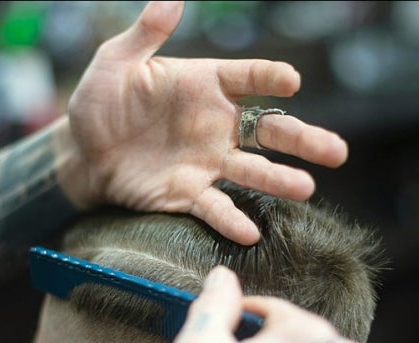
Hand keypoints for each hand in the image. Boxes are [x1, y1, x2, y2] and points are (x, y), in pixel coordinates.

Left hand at [67, 1, 348, 245]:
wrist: (82, 153)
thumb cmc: (100, 101)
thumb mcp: (116, 61)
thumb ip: (146, 33)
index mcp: (205, 85)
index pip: (248, 78)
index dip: (269, 78)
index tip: (290, 81)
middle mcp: (216, 124)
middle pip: (268, 130)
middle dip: (302, 139)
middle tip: (336, 151)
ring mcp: (206, 162)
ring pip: (252, 171)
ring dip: (278, 180)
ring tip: (306, 188)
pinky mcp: (188, 194)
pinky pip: (214, 207)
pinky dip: (231, 219)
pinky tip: (250, 232)